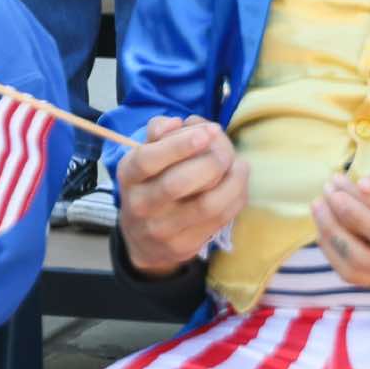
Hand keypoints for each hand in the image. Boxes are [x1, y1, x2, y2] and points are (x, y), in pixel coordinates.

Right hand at [117, 116, 248, 277]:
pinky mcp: (185, 246)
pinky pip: (220, 219)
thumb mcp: (145, 155)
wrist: (143, 241)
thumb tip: (177, 122)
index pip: (148, 159)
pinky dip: (236, 197)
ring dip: (232, 181)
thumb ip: (159, 132)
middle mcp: (141, 204)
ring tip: (239, 165)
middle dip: (212, 160)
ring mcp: (163, 229)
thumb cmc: (150, 184)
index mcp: (129, 176)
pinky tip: (238, 183)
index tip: (207, 131)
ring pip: (206, 205)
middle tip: (226, 149)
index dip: (179, 144)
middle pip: (179, 183)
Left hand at [310, 174, 369, 314]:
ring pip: (354, 273)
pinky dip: (339, 255)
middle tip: (319, 199)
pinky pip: (359, 278)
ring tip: (318, 212)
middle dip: (333, 228)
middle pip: (361, 258)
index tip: (334, 190)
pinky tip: (331, 232)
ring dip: (329, 243)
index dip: (354, 213)